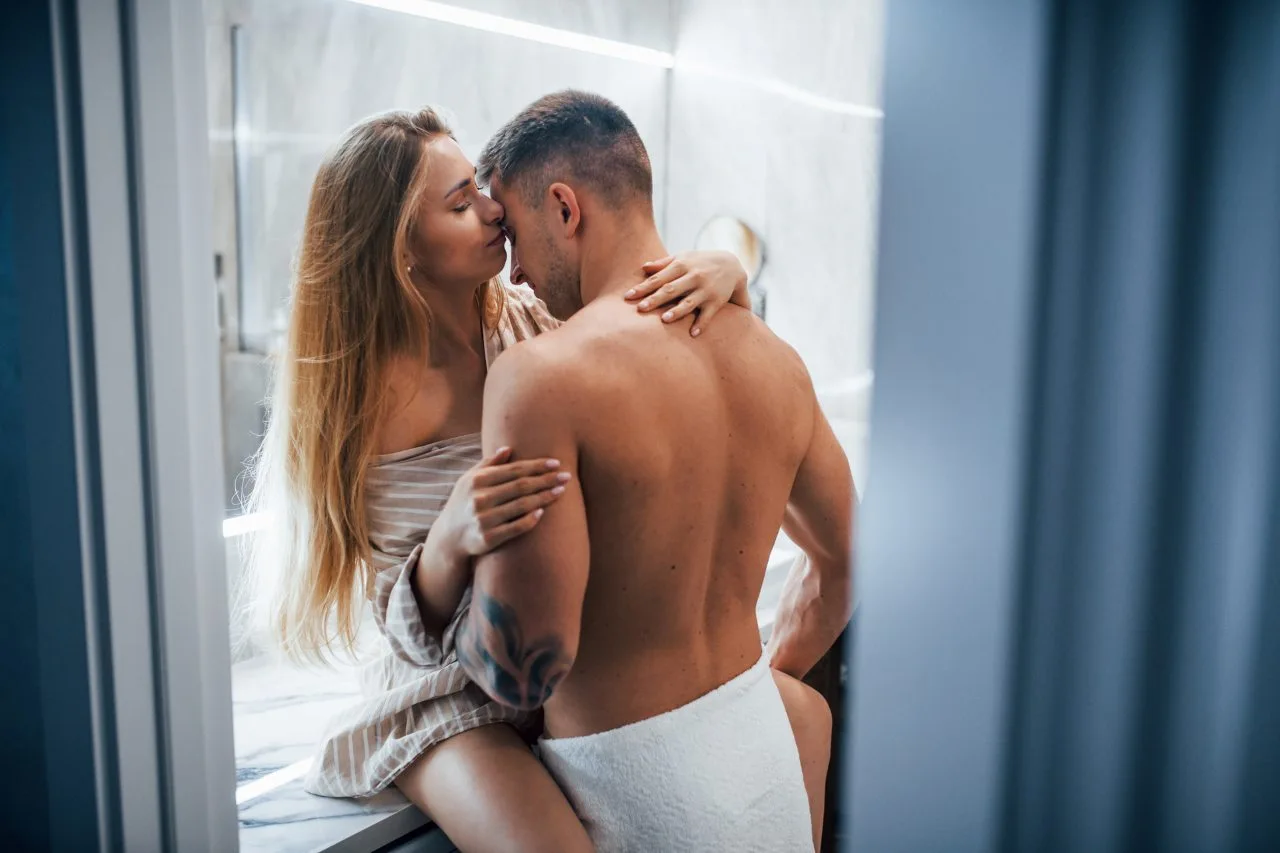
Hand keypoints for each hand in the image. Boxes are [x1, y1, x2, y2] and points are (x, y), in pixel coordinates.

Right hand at [431, 447, 570, 562]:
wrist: (448, 538)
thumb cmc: (463, 503)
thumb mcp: (468, 480)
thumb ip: (488, 464)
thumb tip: (508, 448)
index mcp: (477, 481)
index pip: (513, 470)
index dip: (536, 466)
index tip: (556, 463)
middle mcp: (480, 499)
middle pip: (521, 486)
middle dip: (546, 480)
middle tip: (566, 476)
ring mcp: (484, 519)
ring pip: (522, 505)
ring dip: (544, 497)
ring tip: (561, 491)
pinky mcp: (488, 539)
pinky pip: (515, 528)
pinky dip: (530, 519)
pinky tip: (543, 512)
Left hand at [626, 250, 749, 337]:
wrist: (732, 265)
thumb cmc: (699, 262)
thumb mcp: (683, 257)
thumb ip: (663, 263)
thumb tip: (643, 267)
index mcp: (681, 265)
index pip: (659, 278)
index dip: (643, 287)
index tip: (628, 296)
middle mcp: (693, 277)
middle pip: (671, 289)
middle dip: (656, 299)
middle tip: (640, 309)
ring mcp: (705, 290)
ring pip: (689, 302)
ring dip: (677, 311)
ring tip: (665, 319)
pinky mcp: (716, 302)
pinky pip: (708, 315)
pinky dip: (702, 324)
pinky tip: (693, 334)